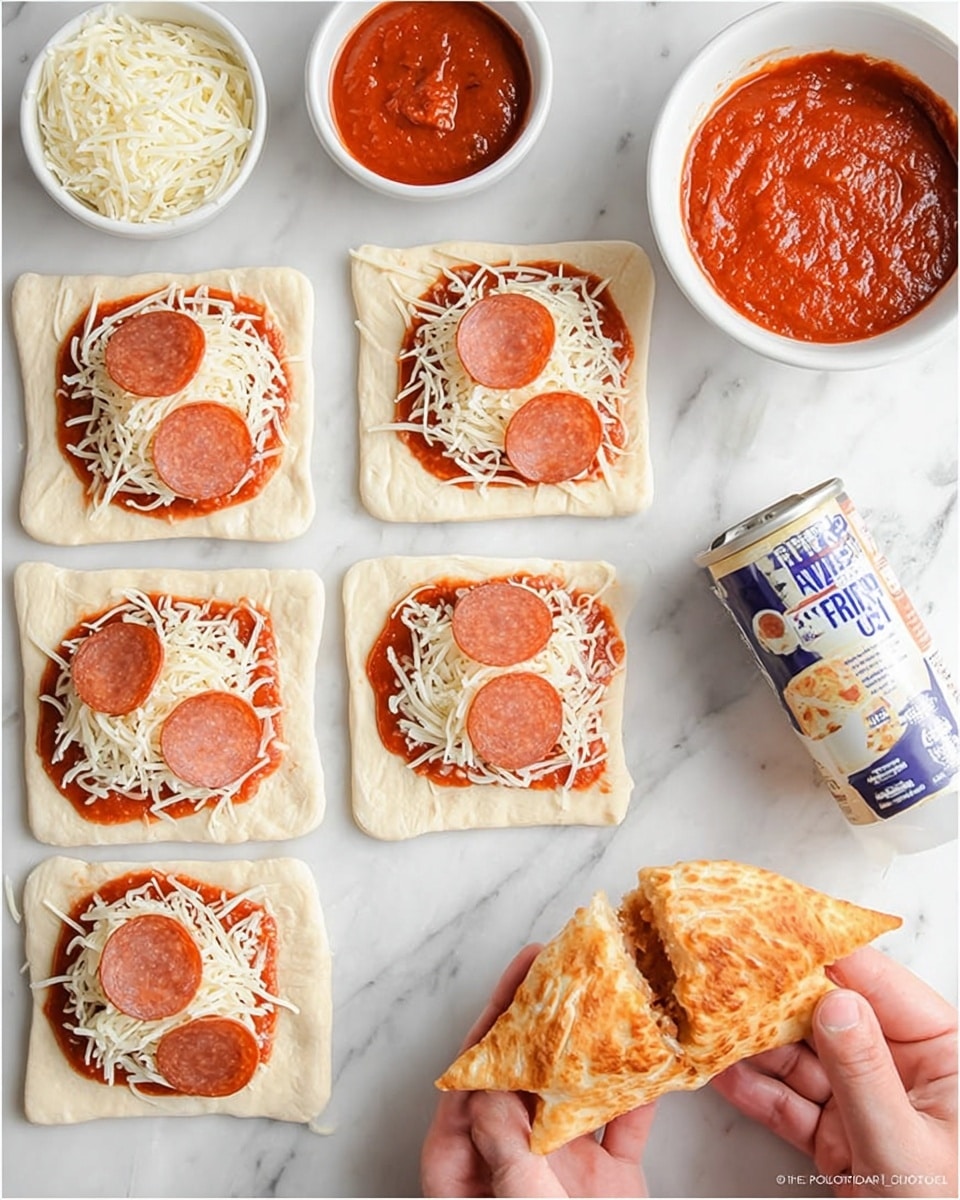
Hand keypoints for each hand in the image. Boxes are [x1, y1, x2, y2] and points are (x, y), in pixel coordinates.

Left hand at [421, 943, 654, 1197]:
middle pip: (526, 1075)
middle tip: (568, 968)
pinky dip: (639, 1095)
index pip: (473, 1079)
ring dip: (595, 1049)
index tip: (519, 979)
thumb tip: (494, 1082)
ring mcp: (563, 1170)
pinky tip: (653, 1060)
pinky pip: (624, 1126)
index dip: (495, 1023)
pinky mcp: (610, 1183)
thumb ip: (504, 1145)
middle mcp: (515, 1158)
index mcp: (469, 1165)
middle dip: (547, 1022)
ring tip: (612, 997)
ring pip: (575, 1093)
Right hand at [711, 946, 957, 1196]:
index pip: (878, 984)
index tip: (772, 929)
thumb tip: (834, 1001)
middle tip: (722, 974)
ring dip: (753, 1043)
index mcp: (943, 1056)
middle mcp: (904, 1070)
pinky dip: (755, 1091)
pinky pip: (792, 1103)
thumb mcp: (907, 1152)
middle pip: (829, 1014)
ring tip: (707, 1020)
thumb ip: (866, 1075)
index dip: (822, 953)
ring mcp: (868, 1104)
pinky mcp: (840, 1139)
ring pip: (802, 1057)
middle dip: (774, 998)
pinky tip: (719, 1073)